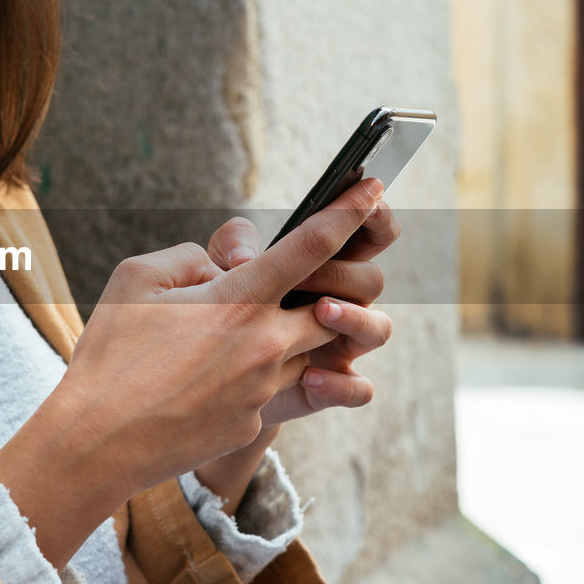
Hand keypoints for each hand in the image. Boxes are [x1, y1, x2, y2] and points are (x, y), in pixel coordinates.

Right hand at [0, 179, 384, 566]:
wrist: (97, 440)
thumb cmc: (110, 354)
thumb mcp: (136, 279)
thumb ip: (189, 258)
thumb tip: (220, 270)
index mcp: (239, 300)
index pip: (311, 246)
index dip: (349, 212)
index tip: (375, 188)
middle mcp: (264, 345)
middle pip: (331, 309)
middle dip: (329, 292)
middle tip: (309, 285)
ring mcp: (262, 390)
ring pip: (307, 355)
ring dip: (289, 340)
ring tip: (239, 338)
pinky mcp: (250, 424)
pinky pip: (270, 392)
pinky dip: (252, 378)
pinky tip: (204, 381)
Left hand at [205, 202, 397, 421]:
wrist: (205, 376)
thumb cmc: (219, 309)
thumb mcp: (219, 268)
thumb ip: (232, 247)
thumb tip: (244, 259)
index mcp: (326, 267)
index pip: (368, 236)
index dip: (375, 215)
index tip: (370, 195)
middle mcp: (342, 303)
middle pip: (372, 279)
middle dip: (343, 271)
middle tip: (305, 273)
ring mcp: (339, 346)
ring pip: (378, 329)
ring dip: (355, 317)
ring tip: (321, 311)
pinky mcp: (328, 386)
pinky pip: (357, 389)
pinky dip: (341, 382)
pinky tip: (310, 376)